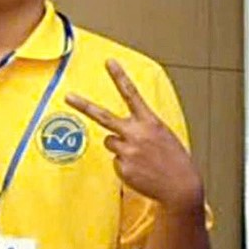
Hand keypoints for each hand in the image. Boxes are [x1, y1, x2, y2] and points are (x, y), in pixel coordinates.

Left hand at [65, 61, 203, 212]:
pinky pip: (116, 162)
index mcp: (149, 122)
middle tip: (68, 96)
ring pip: (110, 142)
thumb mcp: (162, 136)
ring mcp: (127, 151)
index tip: (109, 62)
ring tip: (140, 157)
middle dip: (84, 105)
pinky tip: (141, 171)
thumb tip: (119, 134)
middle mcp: (136, 134)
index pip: (131, 94)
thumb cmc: (174, 160)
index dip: (119, 77)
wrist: (180, 186)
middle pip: (103, 117)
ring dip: (121, 148)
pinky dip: (126, 166)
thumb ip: (142, 129)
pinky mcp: (122, 168)